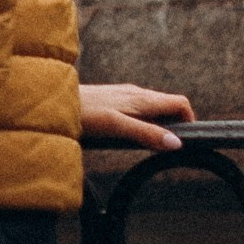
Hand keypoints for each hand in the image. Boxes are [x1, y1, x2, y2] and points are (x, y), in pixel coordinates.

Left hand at [77, 81, 196, 150]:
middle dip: (175, 125)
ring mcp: (124, 96)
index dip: (189, 120)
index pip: (180, 102)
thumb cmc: (83, 112)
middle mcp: (136, 94)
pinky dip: (143, 123)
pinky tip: (128, 137)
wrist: (54, 100)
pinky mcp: (112, 101)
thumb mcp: (117, 126)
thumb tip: (175, 143)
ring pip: (152, 109)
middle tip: (169, 149)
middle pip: (168, 106)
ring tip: (150, 147)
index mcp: (142, 99)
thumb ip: (146, 134)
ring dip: (158, 125)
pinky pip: (137, 111)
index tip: (187, 141)